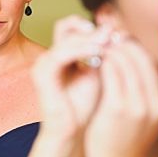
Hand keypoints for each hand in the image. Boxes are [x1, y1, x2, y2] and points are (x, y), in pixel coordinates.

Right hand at [32, 16, 109, 137]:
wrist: (73, 131)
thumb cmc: (85, 106)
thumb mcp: (98, 74)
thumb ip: (102, 55)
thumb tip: (115, 34)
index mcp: (63, 55)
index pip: (72, 27)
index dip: (94, 26)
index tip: (115, 30)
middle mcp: (51, 56)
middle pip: (67, 26)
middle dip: (92, 28)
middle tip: (112, 31)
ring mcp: (44, 63)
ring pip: (66, 38)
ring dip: (90, 38)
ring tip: (108, 40)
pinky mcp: (42, 74)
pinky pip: (61, 54)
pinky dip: (81, 50)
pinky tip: (99, 52)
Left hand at [84, 33, 157, 156]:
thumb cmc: (122, 143)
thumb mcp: (137, 117)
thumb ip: (136, 94)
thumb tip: (127, 71)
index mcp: (157, 101)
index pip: (148, 63)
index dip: (134, 46)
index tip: (120, 37)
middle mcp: (151, 101)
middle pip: (140, 58)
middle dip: (124, 41)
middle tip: (108, 32)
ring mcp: (137, 104)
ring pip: (126, 62)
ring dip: (112, 47)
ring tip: (98, 40)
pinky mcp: (118, 108)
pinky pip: (112, 74)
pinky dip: (103, 60)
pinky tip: (93, 56)